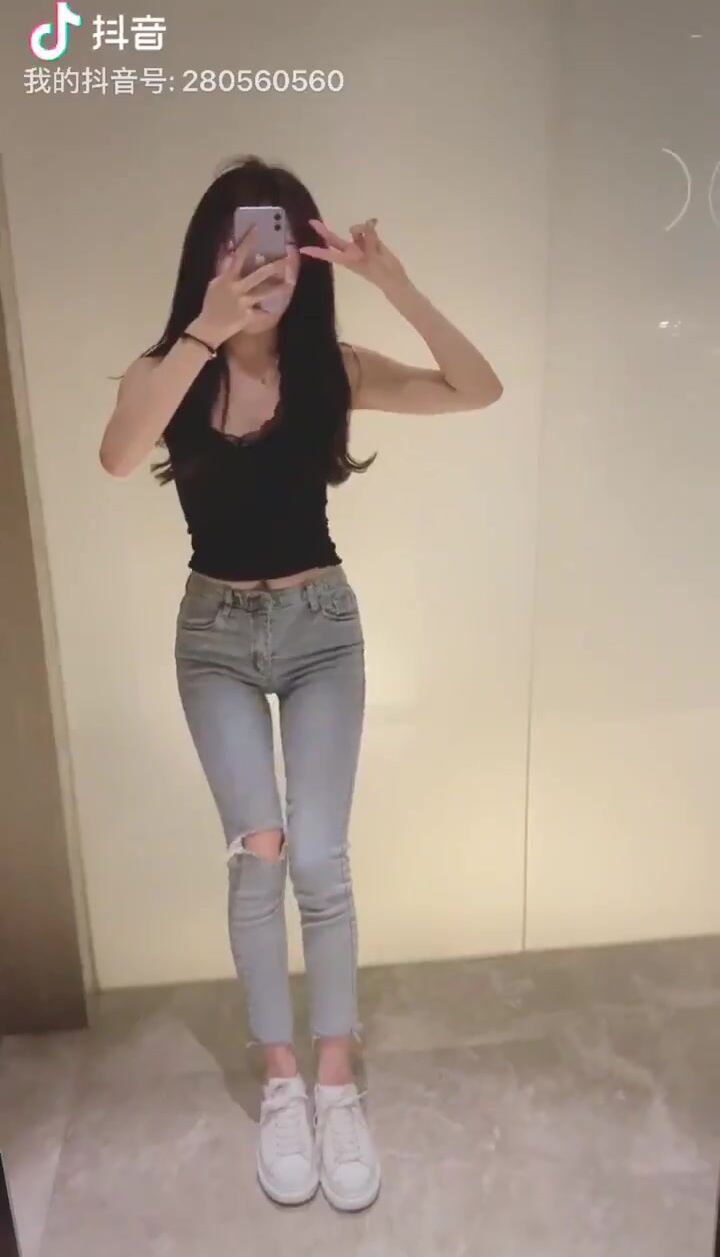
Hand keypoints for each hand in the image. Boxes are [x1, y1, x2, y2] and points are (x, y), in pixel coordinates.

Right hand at [191, 226, 291, 346]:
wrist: (209, 327)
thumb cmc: (212, 303)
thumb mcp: (215, 283)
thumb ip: (224, 268)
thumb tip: (231, 250)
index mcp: (227, 278)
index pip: (239, 255)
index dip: (248, 241)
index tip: (258, 228)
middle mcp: (236, 289)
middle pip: (258, 275)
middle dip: (273, 266)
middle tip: (286, 258)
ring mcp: (243, 303)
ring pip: (263, 294)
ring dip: (278, 288)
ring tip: (290, 283)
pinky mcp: (247, 317)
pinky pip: (261, 313)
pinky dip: (267, 312)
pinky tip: (275, 310)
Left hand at [299, 217, 408, 290]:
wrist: (395, 277)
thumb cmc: (381, 273)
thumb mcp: (374, 258)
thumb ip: (368, 239)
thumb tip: (366, 224)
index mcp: (348, 260)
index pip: (329, 255)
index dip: (317, 252)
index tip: (303, 250)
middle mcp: (351, 251)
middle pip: (334, 239)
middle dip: (324, 231)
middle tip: (311, 222)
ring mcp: (360, 246)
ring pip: (354, 230)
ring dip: (361, 227)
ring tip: (373, 228)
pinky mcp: (370, 240)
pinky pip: (367, 228)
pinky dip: (371, 225)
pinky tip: (376, 222)